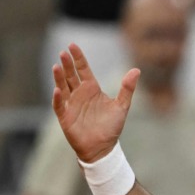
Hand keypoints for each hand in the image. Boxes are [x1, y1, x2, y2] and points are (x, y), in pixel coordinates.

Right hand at [51, 43, 138, 162]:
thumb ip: (127, 88)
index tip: (72, 45)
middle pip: (71, 75)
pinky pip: (59, 105)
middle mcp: (79, 94)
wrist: (103, 148)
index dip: (78, 58)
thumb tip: (137, 70)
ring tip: (57, 66)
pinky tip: (57, 89)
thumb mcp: (122, 106)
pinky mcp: (65, 117)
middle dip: (67, 64)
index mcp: (92, 89)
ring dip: (59, 77)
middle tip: (64, 52)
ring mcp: (71, 104)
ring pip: (63, 87)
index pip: (83, 69)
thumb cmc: (111, 127)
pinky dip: (57, 98)